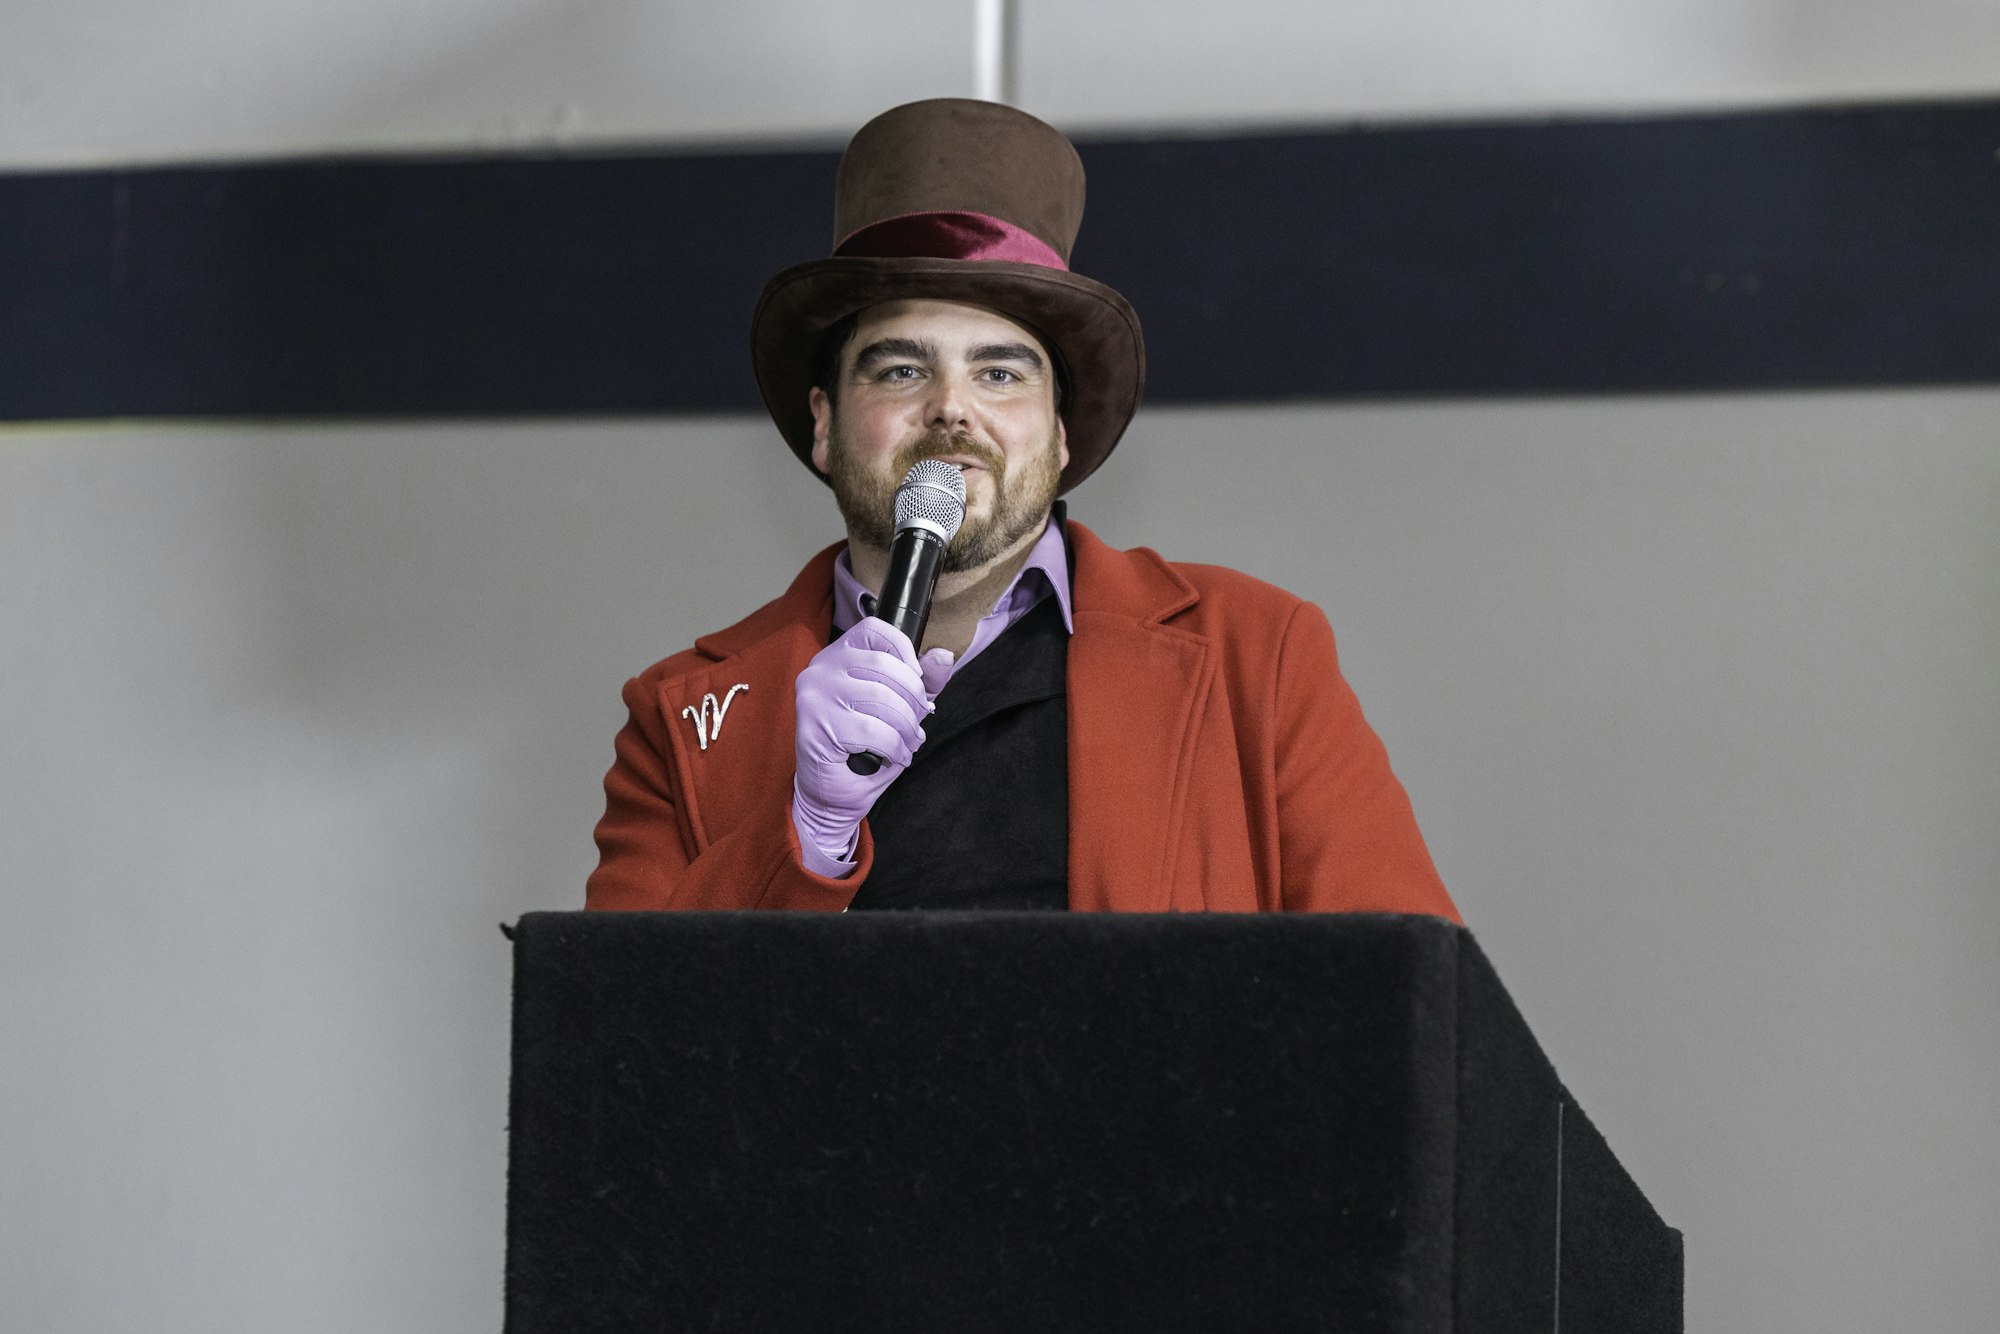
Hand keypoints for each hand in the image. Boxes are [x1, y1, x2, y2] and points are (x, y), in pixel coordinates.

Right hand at [792, 619, 934, 861]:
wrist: (832, 793)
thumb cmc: (865, 747)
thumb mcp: (901, 707)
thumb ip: (922, 681)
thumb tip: (943, 657)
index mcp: (839, 655)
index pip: (875, 629)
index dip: (904, 650)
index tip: (917, 680)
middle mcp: (821, 669)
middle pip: (883, 664)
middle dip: (913, 698)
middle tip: (918, 723)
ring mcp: (814, 696)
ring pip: (880, 698)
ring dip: (906, 727)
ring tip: (909, 742)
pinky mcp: (814, 726)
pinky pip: (871, 730)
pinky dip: (893, 747)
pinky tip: (895, 756)